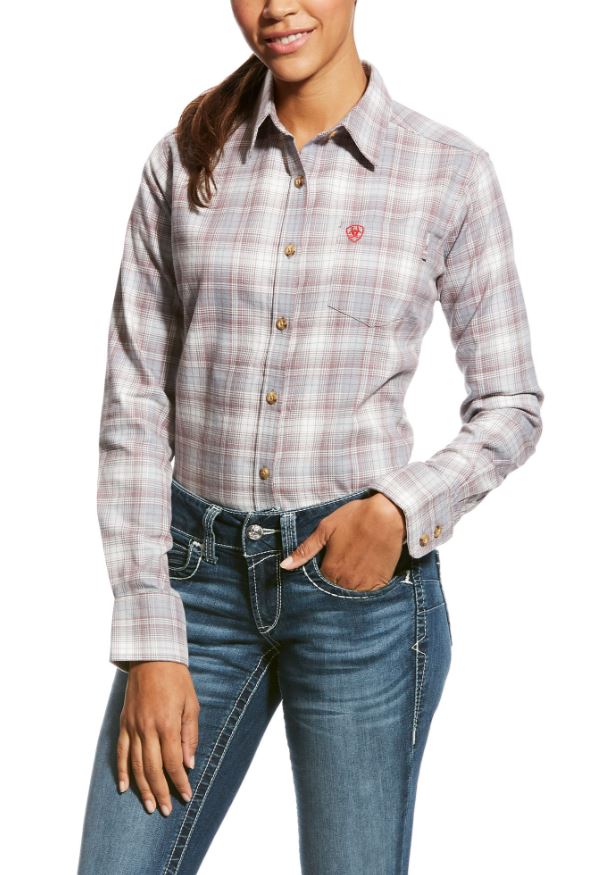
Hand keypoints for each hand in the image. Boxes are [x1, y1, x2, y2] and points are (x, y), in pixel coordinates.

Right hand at [117, 661, 199, 815]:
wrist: (152, 657)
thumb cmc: (176, 679)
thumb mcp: (191, 704)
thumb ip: (189, 734)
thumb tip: (189, 763)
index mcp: (166, 724)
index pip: (174, 762)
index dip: (180, 782)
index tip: (185, 796)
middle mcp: (147, 728)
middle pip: (152, 769)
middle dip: (160, 792)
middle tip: (164, 810)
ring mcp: (132, 726)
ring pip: (135, 765)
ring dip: (141, 788)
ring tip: (148, 806)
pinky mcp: (123, 723)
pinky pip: (120, 752)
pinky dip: (121, 771)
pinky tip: (124, 787)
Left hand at [280, 492, 406, 590]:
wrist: (387, 515)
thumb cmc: (354, 517)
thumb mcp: (325, 528)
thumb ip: (305, 550)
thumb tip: (284, 566)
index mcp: (330, 569)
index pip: (319, 583)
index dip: (322, 574)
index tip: (329, 563)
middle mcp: (346, 581)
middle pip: (335, 590)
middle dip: (336, 581)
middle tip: (343, 564)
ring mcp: (364, 584)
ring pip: (351, 594)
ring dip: (350, 586)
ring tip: (354, 569)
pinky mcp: (380, 583)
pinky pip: (369, 595)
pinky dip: (366, 588)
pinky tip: (366, 574)